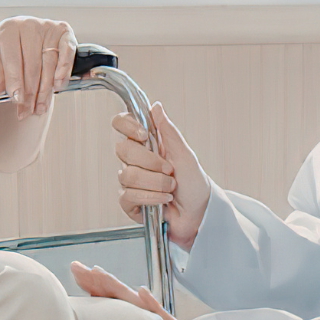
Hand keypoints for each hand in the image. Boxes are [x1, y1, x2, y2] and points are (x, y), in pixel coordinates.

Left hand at [0, 17, 75, 117]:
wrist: (22, 34)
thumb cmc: (7, 48)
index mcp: (8, 29)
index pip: (13, 61)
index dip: (15, 83)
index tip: (17, 101)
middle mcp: (28, 24)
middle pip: (32, 65)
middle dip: (31, 92)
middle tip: (28, 111)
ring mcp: (47, 26)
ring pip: (49, 63)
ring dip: (46, 88)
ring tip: (40, 107)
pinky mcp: (63, 30)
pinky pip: (67, 51)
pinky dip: (64, 69)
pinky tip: (58, 85)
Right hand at [113, 103, 209, 249]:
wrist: (199, 214)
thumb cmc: (194, 184)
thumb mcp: (185, 154)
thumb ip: (168, 131)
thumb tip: (156, 106)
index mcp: (147, 144)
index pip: (121, 124)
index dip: (127, 126)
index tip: (144, 135)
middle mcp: (136, 160)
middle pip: (123, 150)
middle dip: (151, 162)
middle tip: (170, 170)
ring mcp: (131, 181)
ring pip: (127, 175)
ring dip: (155, 183)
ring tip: (171, 189)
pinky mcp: (130, 202)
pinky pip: (128, 196)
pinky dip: (150, 198)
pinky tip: (163, 201)